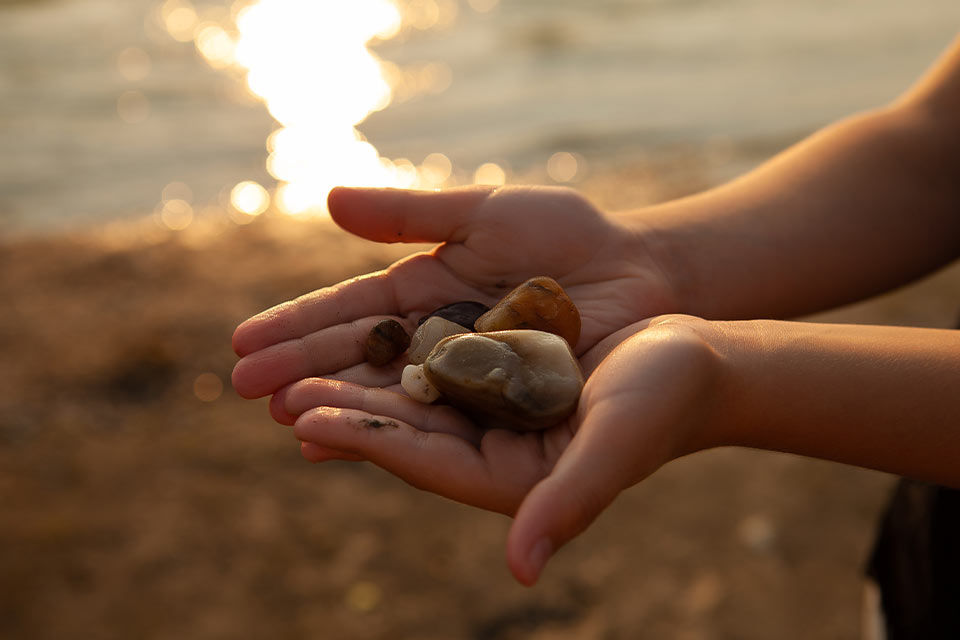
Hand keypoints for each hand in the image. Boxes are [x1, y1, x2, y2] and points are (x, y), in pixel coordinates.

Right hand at [231, 185, 677, 398]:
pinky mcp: (497, 411)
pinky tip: (345, 443)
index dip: (297, 327)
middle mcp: (435, 341)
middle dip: (302, 372)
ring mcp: (465, 379)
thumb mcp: (484, 214)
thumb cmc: (569, 235)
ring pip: (391, 396)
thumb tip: (327, 199)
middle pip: (359, 360)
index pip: (349, 312)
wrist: (641, 272)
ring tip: (286, 419)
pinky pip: (439, 425)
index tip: (244, 342)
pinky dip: (392, 433)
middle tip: (247, 389)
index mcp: (424, 292)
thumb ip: (410, 215)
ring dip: (337, 406)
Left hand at [279, 315, 723, 585]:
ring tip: (289, 367)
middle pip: (404, 427)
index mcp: (513, 477)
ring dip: (354, 380)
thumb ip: (570, 502)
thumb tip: (521, 572)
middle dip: (340, 408)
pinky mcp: (498, 369)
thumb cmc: (665, 401)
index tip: (306, 420)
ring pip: (410, 392)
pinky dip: (393, 348)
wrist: (696, 357)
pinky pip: (434, 358)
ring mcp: (493, 406)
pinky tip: (355, 334)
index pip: (424, 461)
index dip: (365, 439)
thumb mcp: (616, 445)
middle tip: (271, 391)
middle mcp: (494, 447)